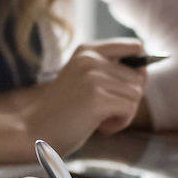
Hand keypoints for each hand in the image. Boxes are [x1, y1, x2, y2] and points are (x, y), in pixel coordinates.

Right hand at [22, 40, 148, 153]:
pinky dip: (120, 123)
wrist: (34, 130)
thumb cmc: (62, 110)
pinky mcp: (97, 98)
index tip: (129, 87)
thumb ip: (108, 71)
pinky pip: (129, 110)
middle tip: (104, 112)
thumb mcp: (83, 79)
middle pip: (138, 78)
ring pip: (136, 95)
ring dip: (124, 113)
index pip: (134, 47)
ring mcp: (93, 77)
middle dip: (128, 100)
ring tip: (100, 119)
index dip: (140, 69)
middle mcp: (91, 58)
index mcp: (87, 50)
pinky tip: (101, 127)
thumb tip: (144, 73)